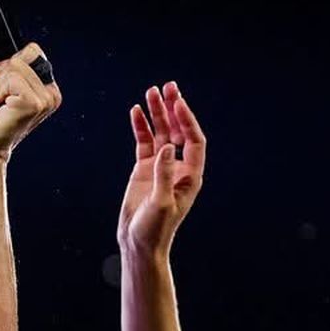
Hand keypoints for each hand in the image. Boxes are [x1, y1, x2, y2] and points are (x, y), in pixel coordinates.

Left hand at [0, 43, 61, 160]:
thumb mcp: (6, 90)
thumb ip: (12, 72)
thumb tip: (6, 58)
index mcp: (49, 88)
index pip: (32, 52)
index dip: (10, 61)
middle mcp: (52, 93)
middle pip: (24, 57)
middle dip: (0, 70)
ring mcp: (46, 98)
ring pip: (16, 67)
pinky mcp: (35, 103)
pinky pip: (12, 78)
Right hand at [116, 81, 207, 253]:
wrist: (138, 243)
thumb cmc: (155, 229)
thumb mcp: (161, 203)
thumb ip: (164, 174)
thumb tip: (167, 148)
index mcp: (190, 176)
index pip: (193, 141)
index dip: (187, 121)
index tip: (177, 103)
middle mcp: (179, 167)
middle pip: (178, 131)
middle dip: (174, 109)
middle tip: (168, 87)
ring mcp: (161, 167)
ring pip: (161, 133)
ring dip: (157, 113)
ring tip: (150, 93)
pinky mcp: (144, 170)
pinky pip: (144, 142)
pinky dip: (141, 127)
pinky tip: (136, 112)